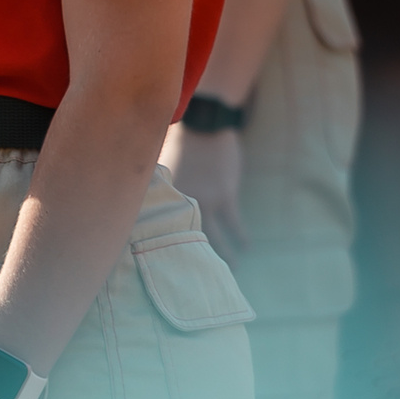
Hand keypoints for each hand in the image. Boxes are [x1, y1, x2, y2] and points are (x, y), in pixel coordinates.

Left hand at [159, 122, 247, 257]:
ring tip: (231, 270)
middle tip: (201, 274)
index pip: (159, 226)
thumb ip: (159, 186)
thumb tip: (153, 200)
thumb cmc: (178, 141)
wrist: (202, 124)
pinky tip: (246, 246)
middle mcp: (179, 201)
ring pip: (213, 237)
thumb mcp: (161, 164)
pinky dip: (240, 237)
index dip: (163, 245)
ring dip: (224, 255)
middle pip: (185, 237)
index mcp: (162, 195)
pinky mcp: (225, 196)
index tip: (166, 263)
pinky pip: (234, 224)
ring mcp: (204, 200)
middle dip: (193, 257)